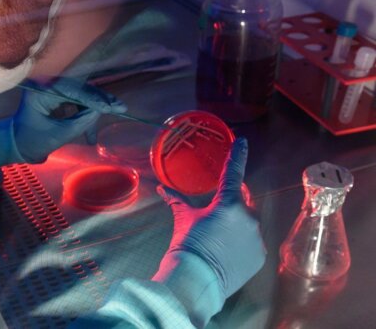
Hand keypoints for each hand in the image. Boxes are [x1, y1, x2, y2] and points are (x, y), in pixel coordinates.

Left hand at [13, 78, 125, 162]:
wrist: (14, 145)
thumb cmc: (31, 141)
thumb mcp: (58, 135)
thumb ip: (80, 122)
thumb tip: (99, 111)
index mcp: (42, 90)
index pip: (73, 89)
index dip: (94, 99)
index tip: (111, 107)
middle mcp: (47, 84)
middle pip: (80, 88)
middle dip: (100, 100)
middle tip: (120, 108)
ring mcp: (52, 89)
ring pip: (81, 94)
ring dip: (94, 110)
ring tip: (109, 121)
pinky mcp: (56, 97)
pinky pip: (76, 101)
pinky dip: (85, 114)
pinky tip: (91, 133)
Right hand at [155, 138, 265, 299]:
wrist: (196, 280)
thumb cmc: (187, 245)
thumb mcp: (183, 220)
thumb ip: (177, 201)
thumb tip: (164, 189)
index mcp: (229, 203)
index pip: (233, 173)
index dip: (237, 155)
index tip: (242, 142)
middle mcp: (248, 217)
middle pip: (242, 200)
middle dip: (232, 201)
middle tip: (216, 210)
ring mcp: (257, 238)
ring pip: (248, 222)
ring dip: (236, 224)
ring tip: (217, 238)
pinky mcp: (260, 255)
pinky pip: (252, 242)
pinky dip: (241, 242)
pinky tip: (226, 251)